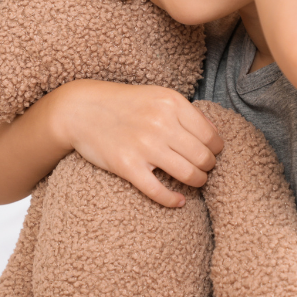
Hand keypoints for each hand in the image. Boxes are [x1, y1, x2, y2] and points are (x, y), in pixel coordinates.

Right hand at [54, 80, 223, 207]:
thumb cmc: (122, 103)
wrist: (80, 110)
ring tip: (196, 181)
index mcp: (171, 103)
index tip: (212, 154)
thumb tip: (214, 134)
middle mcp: (160, 123)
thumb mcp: (156, 95)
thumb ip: (185, 112)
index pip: (210, 135)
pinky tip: (179, 201)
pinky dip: (174, 201)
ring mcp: (144, 146)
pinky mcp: (128, 166)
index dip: (216, 149)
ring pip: (189, 174)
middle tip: (204, 169)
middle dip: (208, 167)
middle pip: (203, 156)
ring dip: (198, 182)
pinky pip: (159, 191)